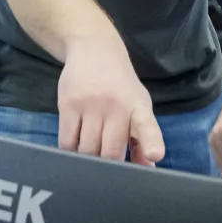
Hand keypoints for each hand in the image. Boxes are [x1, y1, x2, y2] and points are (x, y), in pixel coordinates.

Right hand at [57, 39, 163, 165]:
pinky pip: (67, 142)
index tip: (154, 155)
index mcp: (139, 108)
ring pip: (87, 150)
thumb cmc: (122, 87)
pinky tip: (74, 151)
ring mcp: (91, 106)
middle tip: (106, 171)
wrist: (95, 51)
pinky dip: (71, 153)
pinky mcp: (68, 105)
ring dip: (88, 160)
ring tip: (90, 158)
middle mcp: (117, 107)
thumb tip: (148, 168)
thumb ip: (143, 138)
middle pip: (110, 151)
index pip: (147, 127)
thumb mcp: (139, 106)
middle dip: (109, 166)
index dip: (151, 143)